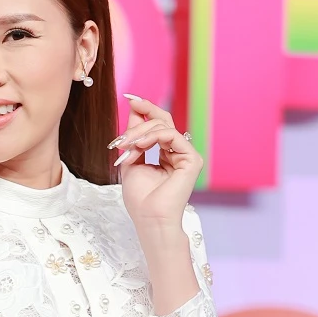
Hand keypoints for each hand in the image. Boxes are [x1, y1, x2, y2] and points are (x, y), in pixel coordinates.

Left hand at [112, 95, 201, 232]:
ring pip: (164, 126)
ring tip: (126, 145)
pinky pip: (171, 135)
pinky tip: (138, 146)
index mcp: (166, 154)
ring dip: (140, 132)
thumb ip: (134, 136)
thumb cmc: (140, 198)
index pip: (157, 125)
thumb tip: (135, 110)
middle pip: (163, 120)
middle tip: (128, 111)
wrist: (149, 218)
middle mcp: (178, 152)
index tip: (129, 98)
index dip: (145, 110)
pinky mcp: (192, 159)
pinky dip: (151, 137)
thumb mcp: (131, 160)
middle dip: (142, 115)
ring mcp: (187, 155)